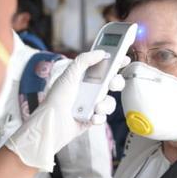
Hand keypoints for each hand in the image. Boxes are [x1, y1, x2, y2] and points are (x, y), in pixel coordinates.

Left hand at [5, 51, 127, 171]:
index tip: (124, 58)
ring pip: (110, 102)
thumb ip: (85, 60)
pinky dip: (99, 117)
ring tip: (96, 107)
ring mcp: (91, 105)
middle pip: (111, 83)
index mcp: (83, 77)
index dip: (114, 62)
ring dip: (106, 104)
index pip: (102, 66)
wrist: (52, 124)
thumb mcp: (69, 74)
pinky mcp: (91, 119)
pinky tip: (90, 118)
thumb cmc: (57, 99)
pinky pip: (104, 117)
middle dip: (116, 82)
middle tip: (111, 84)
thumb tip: (101, 52)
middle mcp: (88, 90)